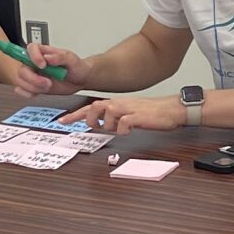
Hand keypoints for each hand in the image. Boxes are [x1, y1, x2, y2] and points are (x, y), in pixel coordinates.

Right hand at [13, 41, 88, 98]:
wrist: (79, 80)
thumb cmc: (75, 67)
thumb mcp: (71, 59)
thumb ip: (60, 56)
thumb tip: (47, 57)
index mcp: (43, 51)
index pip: (31, 49)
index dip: (34, 57)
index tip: (43, 65)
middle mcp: (34, 62)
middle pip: (23, 69)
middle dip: (33, 78)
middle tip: (48, 83)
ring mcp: (33, 74)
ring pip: (21, 80)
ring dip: (33, 87)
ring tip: (48, 87)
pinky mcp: (33, 85)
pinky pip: (21, 89)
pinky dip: (27, 93)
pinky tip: (37, 93)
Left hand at [73, 94, 187, 135]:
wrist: (170, 109)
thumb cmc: (151, 113)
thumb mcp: (128, 113)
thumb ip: (114, 117)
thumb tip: (102, 125)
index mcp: (116, 103)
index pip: (90, 107)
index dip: (75, 115)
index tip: (62, 121)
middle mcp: (119, 104)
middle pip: (94, 107)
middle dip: (91, 119)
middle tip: (97, 127)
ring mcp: (128, 109)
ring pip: (107, 115)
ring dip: (109, 126)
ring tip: (119, 128)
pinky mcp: (137, 117)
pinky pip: (123, 124)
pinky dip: (123, 130)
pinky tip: (130, 130)